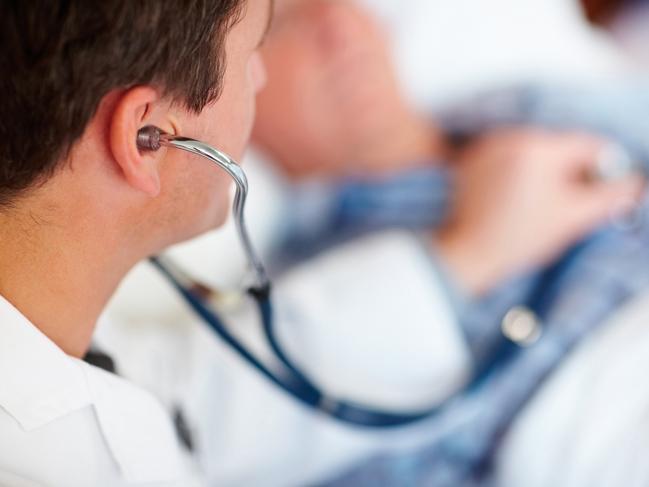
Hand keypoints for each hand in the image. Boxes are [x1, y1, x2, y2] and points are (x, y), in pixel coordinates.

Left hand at [436, 129, 643, 294]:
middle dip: (573, 173)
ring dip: (547, 174)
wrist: (465, 255)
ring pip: (535, 155)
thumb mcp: (571, 217)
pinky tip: (517, 203)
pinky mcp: (471, 162)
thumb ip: (610, 197)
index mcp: (537, 148)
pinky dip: (520, 176)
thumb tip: (635, 184)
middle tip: (573, 204)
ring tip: (541, 207)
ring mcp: (487, 148)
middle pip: (560, 148)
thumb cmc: (518, 239)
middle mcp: (510, 138)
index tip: (606, 191)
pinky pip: (509, 161)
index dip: (605, 168)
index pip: (587, 145)